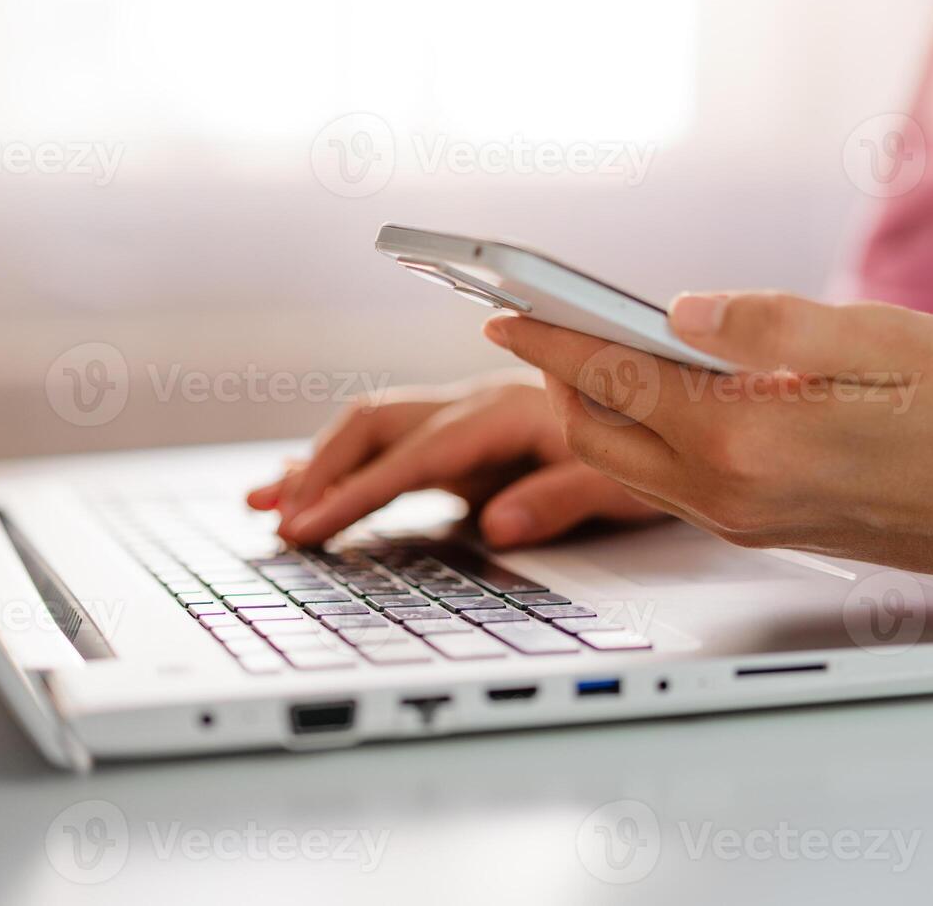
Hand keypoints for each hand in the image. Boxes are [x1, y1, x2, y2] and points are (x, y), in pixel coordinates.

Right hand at [247, 374, 663, 547]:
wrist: (667, 406)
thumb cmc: (653, 441)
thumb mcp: (626, 483)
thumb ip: (561, 499)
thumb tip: (496, 525)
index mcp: (508, 411)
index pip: (415, 454)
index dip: (356, 492)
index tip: (308, 526)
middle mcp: (476, 405)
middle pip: (375, 425)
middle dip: (319, 472)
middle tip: (276, 521)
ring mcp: (464, 420)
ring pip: (372, 432)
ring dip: (317, 465)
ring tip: (265, 503)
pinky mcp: (462, 443)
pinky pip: (390, 449)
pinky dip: (345, 470)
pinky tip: (307, 489)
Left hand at [484, 292, 932, 604]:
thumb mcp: (878, 337)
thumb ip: (763, 323)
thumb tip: (678, 309)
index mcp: (745, 439)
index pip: (611, 379)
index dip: (549, 338)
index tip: (504, 311)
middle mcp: (728, 493)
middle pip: (596, 433)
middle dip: (558, 376)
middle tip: (547, 323)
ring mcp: (740, 521)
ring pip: (626, 464)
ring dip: (595, 410)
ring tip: (592, 353)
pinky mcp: (758, 530)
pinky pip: (667, 484)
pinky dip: (640, 438)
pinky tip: (659, 398)